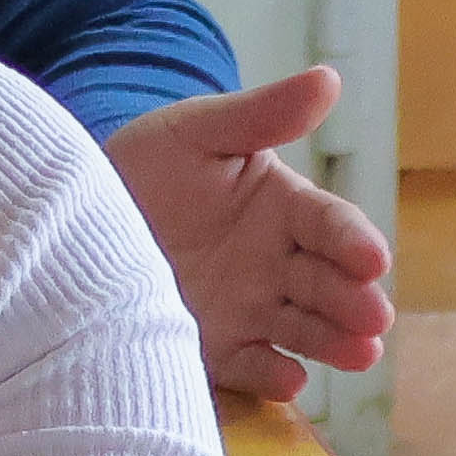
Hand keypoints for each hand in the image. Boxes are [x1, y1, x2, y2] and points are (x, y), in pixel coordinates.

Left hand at [109, 68, 394, 400]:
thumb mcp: (198, 132)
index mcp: (284, 208)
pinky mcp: (217, 348)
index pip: (331, 226)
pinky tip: (291, 377)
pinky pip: (251, 365)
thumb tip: (329, 78)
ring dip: (334, 342)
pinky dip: (273, 375)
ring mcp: (250, 309)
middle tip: (376, 318)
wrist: (79, 219)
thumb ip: (261, 115)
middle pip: (327, 284)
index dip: (355, 242)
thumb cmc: (149, 165)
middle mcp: (278, 264)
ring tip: (362, 354)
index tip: (374, 259)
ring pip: (304, 328)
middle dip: (355, 302)